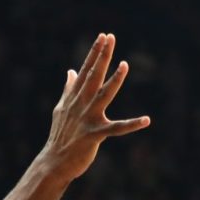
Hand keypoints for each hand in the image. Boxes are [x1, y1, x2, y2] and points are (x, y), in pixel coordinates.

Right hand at [36, 33, 150, 182]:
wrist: (54, 162)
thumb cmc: (60, 136)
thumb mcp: (61, 109)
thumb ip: (68, 89)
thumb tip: (70, 71)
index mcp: (74, 97)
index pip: (85, 70)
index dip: (94, 53)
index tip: (103, 37)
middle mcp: (80, 104)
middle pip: (93, 75)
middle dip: (102, 56)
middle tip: (111, 37)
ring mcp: (88, 118)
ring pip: (104, 95)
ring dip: (115, 80)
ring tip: (125, 64)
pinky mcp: (95, 135)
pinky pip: (117, 129)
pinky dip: (132, 125)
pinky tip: (146, 120)